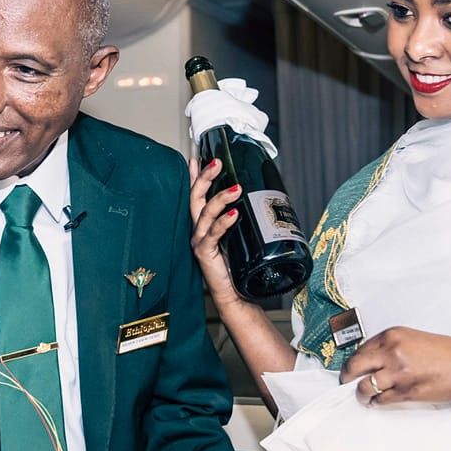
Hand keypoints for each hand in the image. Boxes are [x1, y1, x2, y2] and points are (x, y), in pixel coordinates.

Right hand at [188, 158, 244, 308]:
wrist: (234, 293)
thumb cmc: (236, 265)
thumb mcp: (240, 235)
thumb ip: (240, 218)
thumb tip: (254, 200)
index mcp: (204, 223)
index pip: (198, 194)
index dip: (196, 176)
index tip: (197, 158)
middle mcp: (198, 229)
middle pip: (196, 198)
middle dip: (205, 178)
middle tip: (217, 163)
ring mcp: (199, 240)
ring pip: (204, 213)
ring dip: (220, 198)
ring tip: (236, 189)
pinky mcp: (204, 253)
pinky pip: (212, 234)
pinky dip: (223, 222)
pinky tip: (234, 214)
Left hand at [340, 327, 450, 409]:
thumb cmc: (446, 354)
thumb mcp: (414, 340)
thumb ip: (391, 347)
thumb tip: (369, 360)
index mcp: (393, 335)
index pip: (360, 349)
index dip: (352, 361)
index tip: (350, 368)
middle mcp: (392, 351)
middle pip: (354, 366)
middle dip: (347, 377)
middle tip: (345, 383)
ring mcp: (398, 372)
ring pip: (364, 386)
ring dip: (360, 394)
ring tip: (362, 396)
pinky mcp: (406, 391)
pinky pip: (381, 399)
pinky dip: (376, 402)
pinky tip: (378, 402)